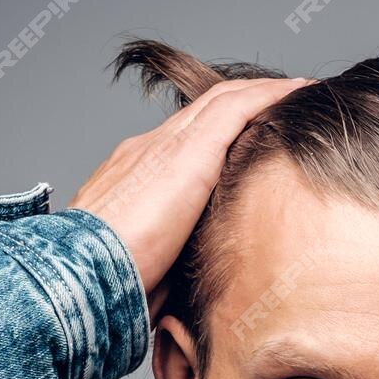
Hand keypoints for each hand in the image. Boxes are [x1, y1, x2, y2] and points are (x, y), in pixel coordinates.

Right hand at [67, 76, 312, 319]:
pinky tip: (298, 90)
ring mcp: (166, 145)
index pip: (178, 143)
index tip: (240, 138)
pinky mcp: (190, 151)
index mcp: (131, 176)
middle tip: (277, 100)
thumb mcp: (139, 265)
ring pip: (221, 101)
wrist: (81, 272)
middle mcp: (147, 149)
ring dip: (261, 92)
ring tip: (295, 89)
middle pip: (201, 112)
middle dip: (240, 102)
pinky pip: (237, 107)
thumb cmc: (104, 283)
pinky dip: (268, 95)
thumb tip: (177, 290)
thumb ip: (161, 261)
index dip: (211, 134)